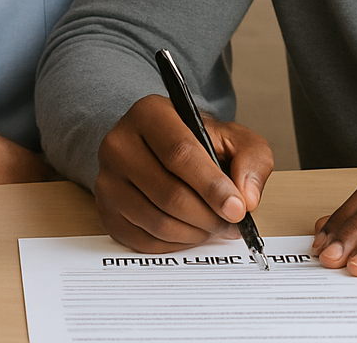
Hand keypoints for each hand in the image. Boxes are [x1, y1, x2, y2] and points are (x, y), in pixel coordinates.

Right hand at [95, 94, 273, 252]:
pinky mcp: (105, 210)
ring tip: (214, 225)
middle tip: (231, 223)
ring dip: (194, 232)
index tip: (237, 208)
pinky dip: (175, 243)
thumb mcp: (234, 137)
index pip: (179, 153)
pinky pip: (143, 241)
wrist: (164, 149)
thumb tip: (247, 197)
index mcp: (149, 113)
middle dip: (208, 215)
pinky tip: (191, 230)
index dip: (211, 185)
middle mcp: (119, 143)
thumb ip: (251, 158)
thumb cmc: (200, 142)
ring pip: (156, 221)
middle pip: (168, 192)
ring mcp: (106, 179)